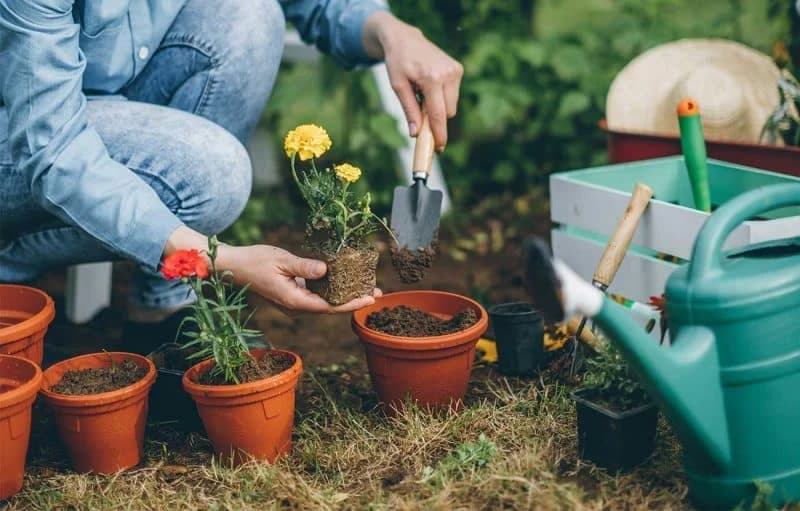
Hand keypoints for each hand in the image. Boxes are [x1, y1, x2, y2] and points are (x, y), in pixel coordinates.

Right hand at [217, 244, 379, 314]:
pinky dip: (332, 290)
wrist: (234, 267)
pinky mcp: (293, 296)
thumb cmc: (255, 261)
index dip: (352, 303)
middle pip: (331, 307)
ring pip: (325, 303)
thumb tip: (326, 270)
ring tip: (366, 286)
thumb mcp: (281, 260)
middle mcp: (296, 307)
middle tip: (377, 291)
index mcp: (294, 301)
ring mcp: (294, 303)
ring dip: (345, 295)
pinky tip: (343, 281)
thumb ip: (304, 267)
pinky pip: (317, 296)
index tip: (370, 298)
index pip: (330, 306)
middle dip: (354, 300)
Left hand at [363, 12, 462, 151]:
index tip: (438, 148)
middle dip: (435, 119)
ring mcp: (455, 70)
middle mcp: (448, 74)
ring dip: (438, 107)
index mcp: (432, 79)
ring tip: (422, 94)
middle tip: (419, 117)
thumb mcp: (398, 86)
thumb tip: (415, 134)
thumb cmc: (398, 62)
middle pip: (447, 113)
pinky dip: (442, 97)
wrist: (405, 39)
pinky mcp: (458, 69)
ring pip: (451, 105)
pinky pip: (453, 95)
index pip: (438, 114)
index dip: (439, 134)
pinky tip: (429, 86)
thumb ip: (409, 110)